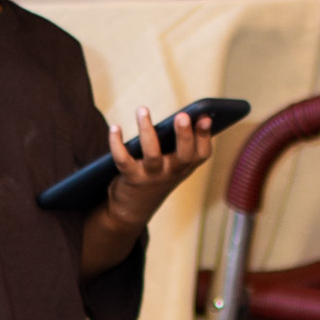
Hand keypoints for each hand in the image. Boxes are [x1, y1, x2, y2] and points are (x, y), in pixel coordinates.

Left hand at [105, 105, 214, 231]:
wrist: (134, 209)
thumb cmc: (156, 176)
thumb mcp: (172, 163)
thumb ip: (180, 142)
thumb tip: (185, 115)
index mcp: (185, 167)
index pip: (201, 154)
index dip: (204, 136)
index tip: (204, 118)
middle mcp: (172, 172)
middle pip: (183, 156)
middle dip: (184, 135)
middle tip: (182, 115)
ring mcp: (152, 176)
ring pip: (151, 154)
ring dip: (147, 130)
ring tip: (142, 110)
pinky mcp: (131, 178)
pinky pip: (123, 160)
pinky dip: (116, 143)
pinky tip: (115, 128)